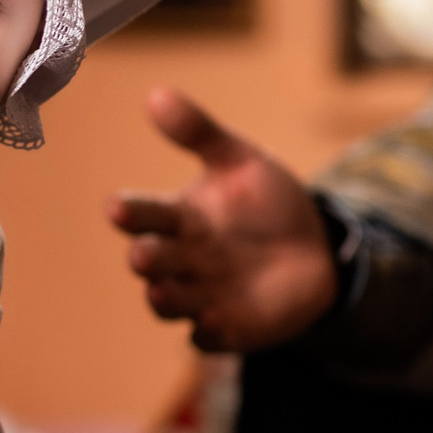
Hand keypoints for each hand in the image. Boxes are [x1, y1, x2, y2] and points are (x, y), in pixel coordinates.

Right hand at [107, 88, 338, 352]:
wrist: (315, 252)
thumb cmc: (266, 204)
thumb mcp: (240, 162)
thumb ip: (198, 133)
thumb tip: (155, 94)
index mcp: (180, 218)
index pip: (145, 214)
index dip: (131, 212)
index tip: (117, 207)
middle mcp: (182, 259)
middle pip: (152, 261)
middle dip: (146, 258)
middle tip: (145, 254)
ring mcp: (201, 295)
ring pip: (169, 302)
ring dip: (165, 299)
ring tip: (163, 292)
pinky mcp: (226, 328)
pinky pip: (207, 338)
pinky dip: (205, 334)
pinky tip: (212, 324)